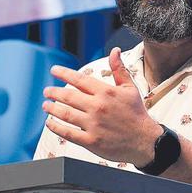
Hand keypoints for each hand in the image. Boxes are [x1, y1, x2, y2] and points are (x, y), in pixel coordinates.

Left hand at [43, 48, 162, 165]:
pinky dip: (55, 127)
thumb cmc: (137, 114)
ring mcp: (93, 124)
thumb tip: (115, 50)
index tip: (54, 70)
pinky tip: (49, 123)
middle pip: (68, 96)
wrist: (146, 141)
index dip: (64, 73)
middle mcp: (98, 107)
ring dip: (51, 108)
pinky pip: (68, 133)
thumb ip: (119, 69)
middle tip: (47, 91)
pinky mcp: (91, 141)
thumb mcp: (130, 88)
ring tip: (45, 105)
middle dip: (54, 92)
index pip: (79, 79)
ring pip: (65, 114)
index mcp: (106, 92)